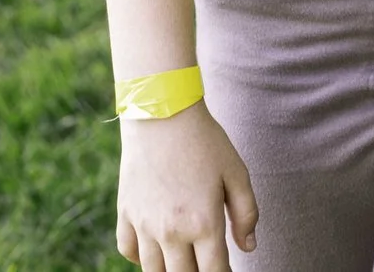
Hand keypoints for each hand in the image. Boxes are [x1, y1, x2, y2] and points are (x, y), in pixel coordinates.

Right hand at [115, 104, 258, 270]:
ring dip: (171, 269)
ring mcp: (144, 225)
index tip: (226, 270)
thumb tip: (248, 247)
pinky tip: (157, 249)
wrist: (162, 116)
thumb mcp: (237, 173)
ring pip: (153, 271)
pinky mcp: (125, 214)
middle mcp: (171, 232)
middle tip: (206, 262)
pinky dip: (141, 257)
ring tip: (184, 259)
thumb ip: (246, 214)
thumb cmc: (205, 143)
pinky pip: (128, 252)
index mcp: (203, 223)